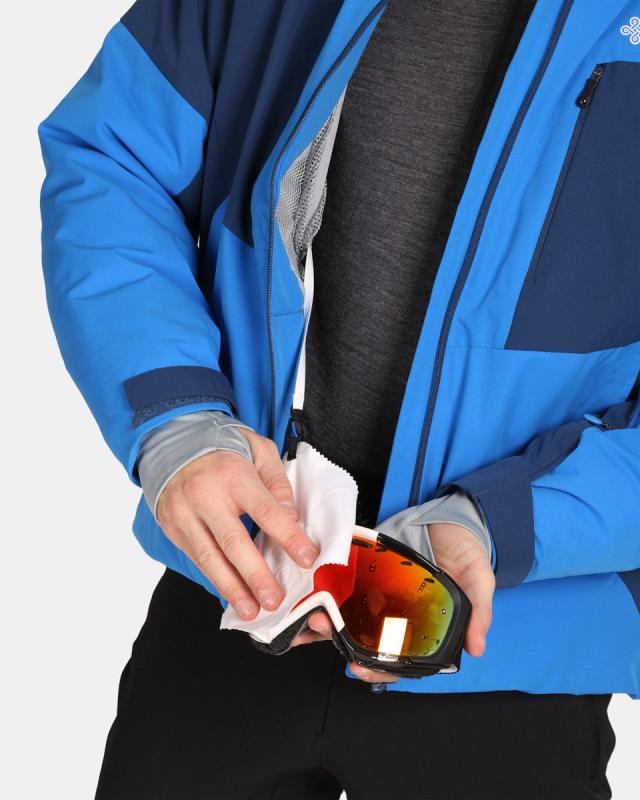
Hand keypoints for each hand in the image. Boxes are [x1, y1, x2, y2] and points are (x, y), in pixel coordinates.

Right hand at [156, 429, 318, 620]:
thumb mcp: (257, 449)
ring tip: (252, 610)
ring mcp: (185, 514)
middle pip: (234, 542)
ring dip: (232, 588)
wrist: (171, 443)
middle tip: (275, 600)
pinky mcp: (172, 528)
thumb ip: (276, 480)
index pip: (265, 510)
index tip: (308, 558)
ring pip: (209, 558)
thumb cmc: (223, 448)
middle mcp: (205, 496)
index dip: (288, 536)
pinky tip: (232, 595)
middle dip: (256, 575)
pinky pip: (196, 559)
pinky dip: (215, 579)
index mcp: (233, 475)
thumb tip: (290, 515)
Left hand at [289, 521, 495, 682]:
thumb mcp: (479, 580)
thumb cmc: (467, 551)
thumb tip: (476, 648)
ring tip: (317, 616)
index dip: (381, 670)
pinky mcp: (372, 571)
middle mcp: (401, 615)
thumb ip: (478, 613)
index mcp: (426, 626)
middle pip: (370, 641)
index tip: (361, 670)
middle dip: (346, 643)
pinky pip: (350, 585)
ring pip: (354, 616)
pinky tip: (320, 592)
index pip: (401, 660)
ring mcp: (385, 593)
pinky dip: (333, 590)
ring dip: (333, 619)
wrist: (452, 514)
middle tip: (328, 636)